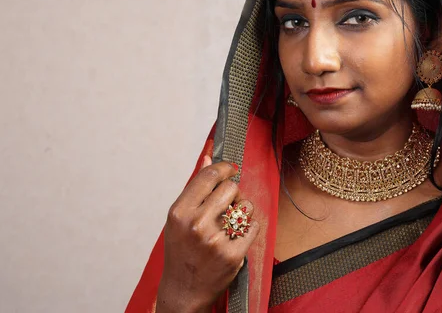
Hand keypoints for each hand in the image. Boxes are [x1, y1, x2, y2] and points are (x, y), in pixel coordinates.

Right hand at [156, 157, 259, 312]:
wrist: (184, 290)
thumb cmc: (181, 251)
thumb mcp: (179, 219)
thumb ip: (195, 188)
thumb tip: (208, 158)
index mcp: (180, 212)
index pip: (209, 176)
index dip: (224, 168)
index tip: (230, 169)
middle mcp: (197, 225)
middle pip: (231, 188)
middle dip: (233, 192)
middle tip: (227, 203)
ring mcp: (216, 240)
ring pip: (245, 206)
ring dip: (243, 211)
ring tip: (231, 222)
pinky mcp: (233, 254)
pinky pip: (254, 226)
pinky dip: (249, 229)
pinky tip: (237, 236)